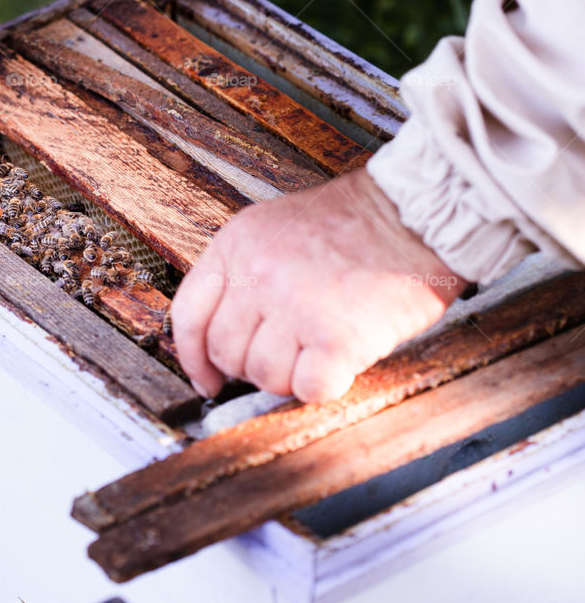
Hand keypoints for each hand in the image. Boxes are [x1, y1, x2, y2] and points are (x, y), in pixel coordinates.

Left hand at [171, 166, 466, 403]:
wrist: (413, 214)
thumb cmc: (353, 224)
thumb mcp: (275, 228)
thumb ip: (244, 275)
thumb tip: (225, 342)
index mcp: (237, 244)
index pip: (190, 314)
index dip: (194, 356)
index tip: (209, 378)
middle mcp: (258, 273)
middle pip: (226, 352)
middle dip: (253, 365)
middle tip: (288, 353)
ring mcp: (294, 305)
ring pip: (264, 375)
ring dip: (291, 374)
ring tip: (320, 345)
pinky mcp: (335, 337)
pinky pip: (308, 388)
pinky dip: (324, 383)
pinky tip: (341, 358)